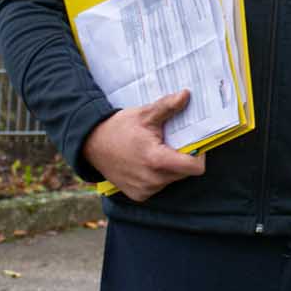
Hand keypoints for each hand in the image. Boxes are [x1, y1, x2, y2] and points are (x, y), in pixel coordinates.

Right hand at [84, 91, 206, 201]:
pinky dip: (157, 175)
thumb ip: (168, 107)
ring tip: (155, 151)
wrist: (91, 144)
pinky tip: (145, 162)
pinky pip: (158, 186)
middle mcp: (152, 180)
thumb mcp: (145, 114)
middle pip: (184, 172)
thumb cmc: (119, 128)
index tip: (192, 143)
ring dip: (170, 167)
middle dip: (183, 158)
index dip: (199, 154)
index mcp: (157, 160)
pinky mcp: (138, 195)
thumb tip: (186, 95)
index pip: (194, 167)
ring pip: (172, 180)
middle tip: (171, 143)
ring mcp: (145, 190)